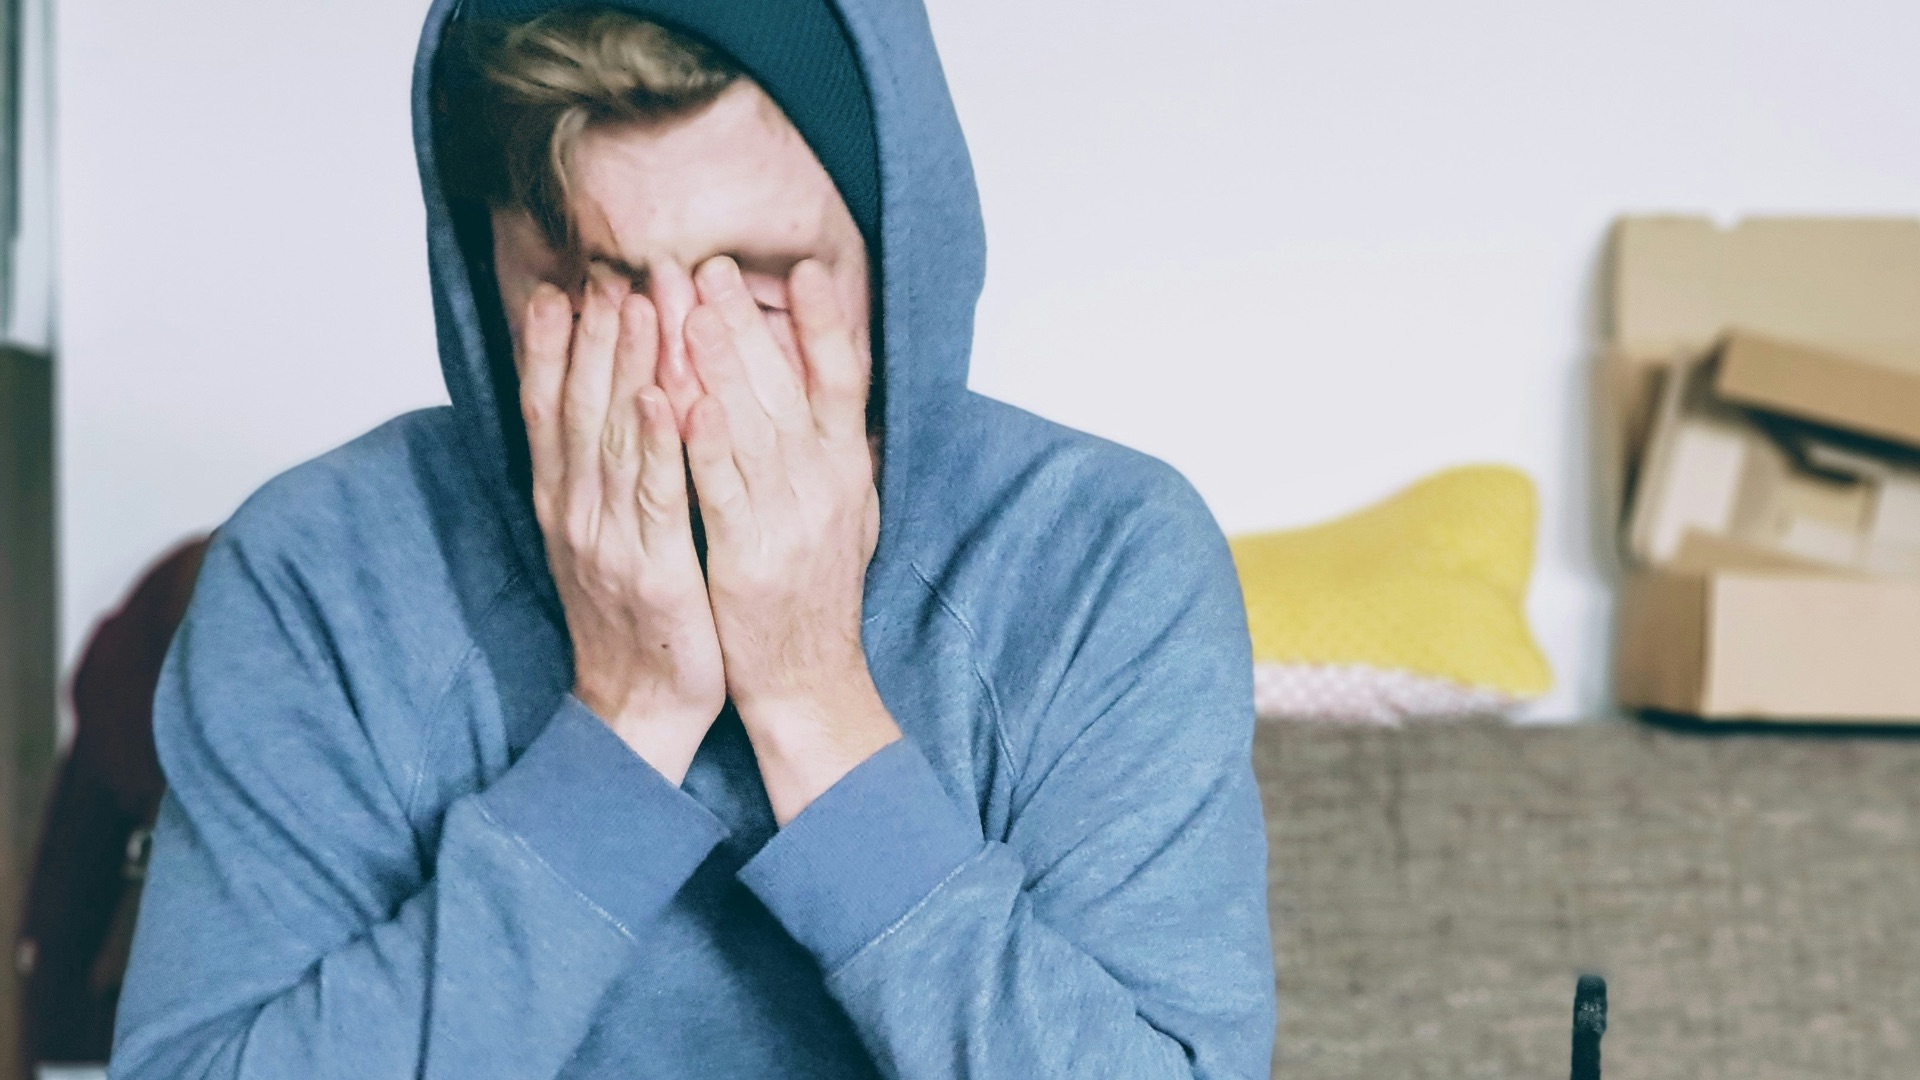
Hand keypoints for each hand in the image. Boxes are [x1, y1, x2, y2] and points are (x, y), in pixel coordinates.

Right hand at [517, 266, 725, 783]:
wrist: (638, 708)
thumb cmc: (633, 619)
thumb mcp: (600, 539)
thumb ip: (597, 476)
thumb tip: (601, 409)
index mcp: (563, 503)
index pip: (549, 409)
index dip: (552, 347)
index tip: (561, 285)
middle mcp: (576, 513)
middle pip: (578, 408)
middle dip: (593, 335)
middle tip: (607, 269)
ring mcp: (609, 540)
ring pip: (614, 437)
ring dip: (625, 366)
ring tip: (638, 303)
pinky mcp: (653, 569)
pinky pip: (655, 496)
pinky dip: (655, 443)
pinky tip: (662, 396)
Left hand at [681, 256, 898, 823]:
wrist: (809, 682)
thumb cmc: (815, 594)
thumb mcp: (847, 512)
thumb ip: (835, 450)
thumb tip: (836, 386)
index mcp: (847, 470)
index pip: (845, 379)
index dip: (826, 322)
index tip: (805, 268)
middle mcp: (826, 486)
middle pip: (787, 386)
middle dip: (745, 321)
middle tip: (708, 264)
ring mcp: (790, 520)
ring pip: (752, 426)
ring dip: (720, 363)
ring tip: (688, 305)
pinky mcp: (748, 557)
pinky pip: (722, 490)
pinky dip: (704, 443)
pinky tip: (680, 399)